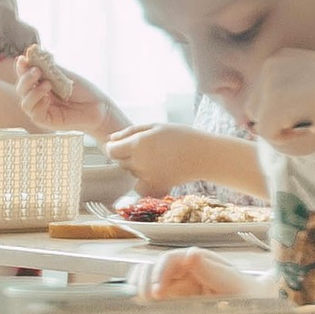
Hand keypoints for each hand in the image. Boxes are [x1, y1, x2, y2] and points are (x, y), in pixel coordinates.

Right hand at [17, 45, 117, 133]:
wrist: (99, 106)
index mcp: (41, 84)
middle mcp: (39, 97)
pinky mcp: (47, 121)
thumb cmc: (84, 91)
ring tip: (47, 84)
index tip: (23, 58)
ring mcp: (42, 110)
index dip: (21, 68)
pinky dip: (38, 105)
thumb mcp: (64, 76)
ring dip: (33, 92)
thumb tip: (32, 52)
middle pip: (21, 89)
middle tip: (37, 71)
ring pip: (25, 103)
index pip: (24, 76)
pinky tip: (47, 99)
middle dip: (26, 79)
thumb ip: (48, 68)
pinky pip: (35, 115)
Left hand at [107, 124, 262, 195]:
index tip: (123, 145)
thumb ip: (130, 132)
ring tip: (157, 159)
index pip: (111, 150)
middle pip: (120, 162)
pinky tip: (158, 171)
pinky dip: (144, 180)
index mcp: (138, 144)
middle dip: (127, 156)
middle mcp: (140, 162)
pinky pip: (139, 185)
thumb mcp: (155, 126)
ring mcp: (147, 177)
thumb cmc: (181, 136)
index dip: (114, 147)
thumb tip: (110, 139)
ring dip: (137, 167)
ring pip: (131, 173)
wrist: (204, 156)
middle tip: (147, 149)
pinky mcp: (154, 187)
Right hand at [134, 246, 257, 300]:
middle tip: (147, 301)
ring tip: (142, 303)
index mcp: (201, 262)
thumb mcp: (236, 285)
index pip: (171, 259)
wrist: (258, 309)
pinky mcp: (175, 297)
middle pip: (156, 267)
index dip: (160, 272)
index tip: (158, 293)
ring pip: (150, 276)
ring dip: (141, 285)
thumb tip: (190, 255)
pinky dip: (142, 294)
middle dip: (147, 281)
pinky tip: (140, 305)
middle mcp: (187, 269)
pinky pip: (152, 290)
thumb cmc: (250, 296)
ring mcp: (180, 283)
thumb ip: (214, 271)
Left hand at [246, 50, 314, 149]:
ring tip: (307, 124)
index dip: (283, 108)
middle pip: (255, 105)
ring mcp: (269, 87)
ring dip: (280, 128)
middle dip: (276, 119)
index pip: (264, 91)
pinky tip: (306, 128)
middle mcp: (271, 66)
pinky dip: (285, 138)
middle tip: (305, 120)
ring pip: (259, 120)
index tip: (307, 108)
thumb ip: (295, 92)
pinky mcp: (272, 108)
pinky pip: (267, 134)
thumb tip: (274, 116)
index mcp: (282, 58)